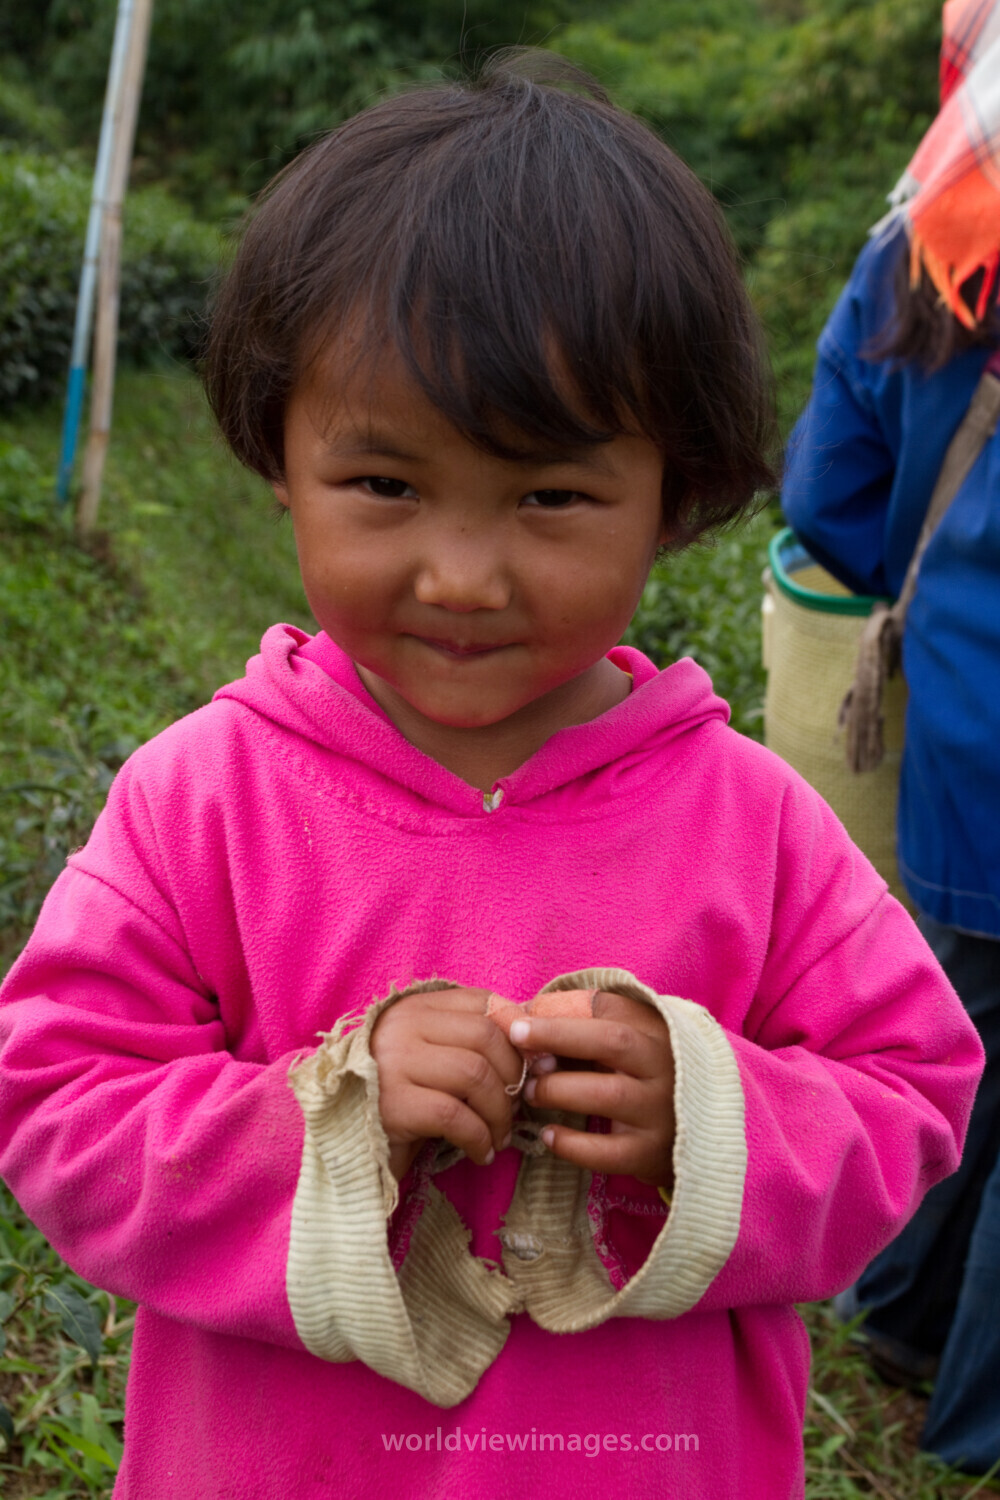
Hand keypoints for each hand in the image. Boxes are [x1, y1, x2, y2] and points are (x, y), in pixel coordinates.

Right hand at [370, 988, 523, 1178]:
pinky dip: (478, 1138)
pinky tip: (480, 1153)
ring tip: (499, 1136)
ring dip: (499, 1113)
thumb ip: (470, 1046)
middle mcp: (401, 1027)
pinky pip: (455, 1116)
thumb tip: (539, 1048)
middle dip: (513, 1076)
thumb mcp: (433, 1062)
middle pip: (485, 1036)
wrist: (344, 1146)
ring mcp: (393, 1063)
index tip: (536, 1063)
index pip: (481, 1001)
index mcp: (414, 1008)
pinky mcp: (391, 1105)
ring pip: (474, 1074)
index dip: (517, 1030)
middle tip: (517, 1108)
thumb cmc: (399, 1103)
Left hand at [512, 991, 674, 1187]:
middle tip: (516, 1037)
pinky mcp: (650, 1153)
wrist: (700, 1135)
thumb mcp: (629, 1042)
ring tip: (528, 1090)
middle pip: (613, 1041)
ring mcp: (661, 1112)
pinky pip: (608, 1151)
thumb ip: (587, 1026)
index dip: (563, 1010)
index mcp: (657, 1032)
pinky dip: (573, 1144)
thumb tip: (528, 1015)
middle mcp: (665, 1067)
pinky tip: (548, 1136)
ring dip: (560, 1089)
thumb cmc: (645, 1077)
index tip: (522, 1017)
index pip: (610, 1007)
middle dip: (560, 1035)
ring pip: (609, 1094)